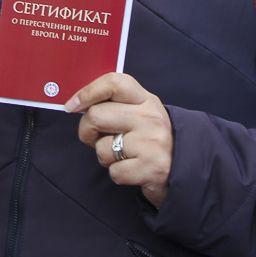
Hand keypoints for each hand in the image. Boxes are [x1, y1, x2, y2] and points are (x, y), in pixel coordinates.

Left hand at [71, 73, 175, 207]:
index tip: (72, 106)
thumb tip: (76, 104)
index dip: (87, 92)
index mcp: (146, 99)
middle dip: (87, 131)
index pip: (113, 82)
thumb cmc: (149, 138)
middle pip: (95, 116)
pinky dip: (118, 174)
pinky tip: (132, 169)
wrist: (183, 169)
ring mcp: (152, 143)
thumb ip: (115, 104)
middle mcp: (150, 118)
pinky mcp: (151, 169)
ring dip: (104, 156)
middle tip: (96, 138)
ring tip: (122, 155)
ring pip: (101, 148)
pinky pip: (114, 172)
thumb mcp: (140, 112)